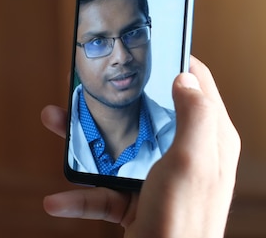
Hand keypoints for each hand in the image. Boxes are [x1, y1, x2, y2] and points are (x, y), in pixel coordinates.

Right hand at [40, 56, 239, 237]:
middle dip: (115, 98)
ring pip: (120, 146)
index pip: (198, 84)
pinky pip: (105, 191)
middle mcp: (186, 155)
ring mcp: (160, 178)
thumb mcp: (192, 160)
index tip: (148, 46)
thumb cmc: (183, 220)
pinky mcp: (138, 202)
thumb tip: (184, 76)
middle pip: (149, 112)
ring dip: (85, 139)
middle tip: (91, 81)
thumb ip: (194, 114)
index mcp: (209, 139)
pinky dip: (80, 195)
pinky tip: (57, 200)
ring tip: (56, 122)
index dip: (175, 61)